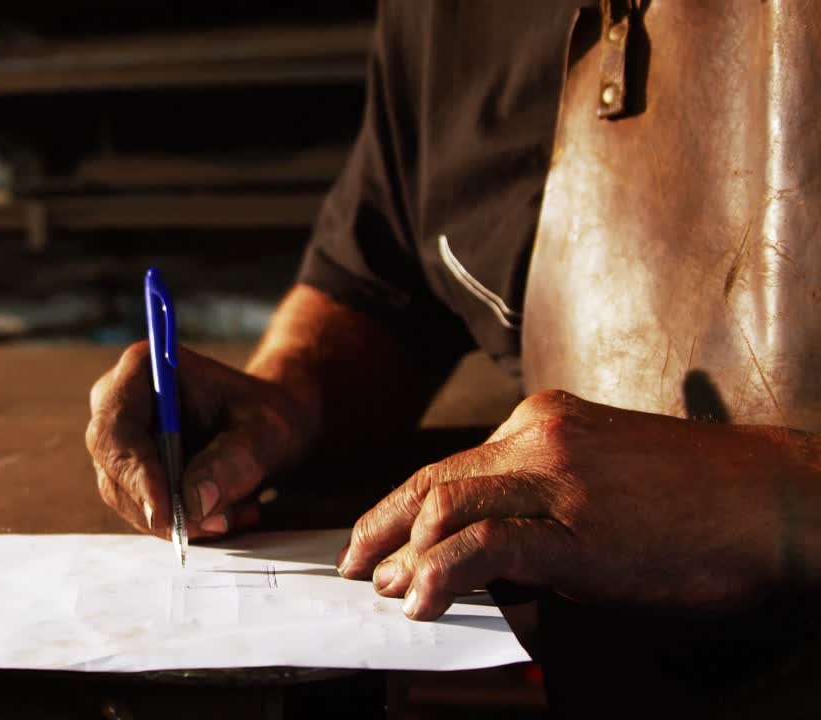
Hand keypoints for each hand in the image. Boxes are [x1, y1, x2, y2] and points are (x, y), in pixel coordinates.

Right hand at [86, 342, 310, 538]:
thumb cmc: (264, 417)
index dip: (135, 472)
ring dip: (182, 519)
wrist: (264, 429)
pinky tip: (227, 513)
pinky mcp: (129, 475)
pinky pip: (143, 512)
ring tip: (239, 511)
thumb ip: (233, 462)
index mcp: (143, 370)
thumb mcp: (264, 433)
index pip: (116, 428)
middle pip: (114, 468)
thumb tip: (195, 502)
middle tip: (218, 524)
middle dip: (164, 505)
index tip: (166, 510)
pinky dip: (185, 523)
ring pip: (128, 499)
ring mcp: (119, 442)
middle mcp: (118, 404)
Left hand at [338, 390, 808, 620]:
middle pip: (433, 480)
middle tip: (353, 564)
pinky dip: (443, 573)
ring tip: (382, 589)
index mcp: (543, 419)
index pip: (452, 464)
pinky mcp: (579, 526)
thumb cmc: (699, 498)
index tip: (379, 536)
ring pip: (447, 505)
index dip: (403, 504)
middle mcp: (540, 436)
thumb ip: (542, 500)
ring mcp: (558, 477)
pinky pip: (487, 545)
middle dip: (381, 526)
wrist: (777, 496)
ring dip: (403, 554)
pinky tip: (424, 601)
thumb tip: (488, 554)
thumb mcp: (604, 476)